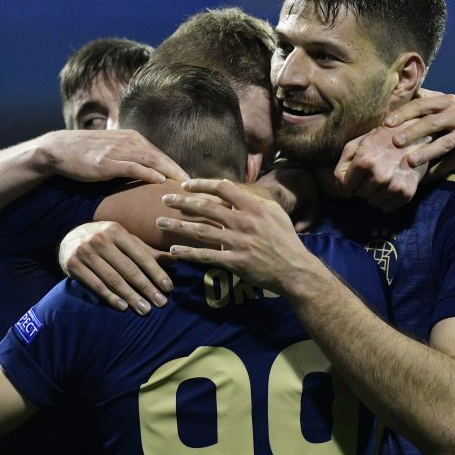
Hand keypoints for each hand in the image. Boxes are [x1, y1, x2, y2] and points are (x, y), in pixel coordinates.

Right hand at [39, 129, 189, 184]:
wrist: (59, 150)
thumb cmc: (86, 155)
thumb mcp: (113, 152)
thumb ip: (131, 160)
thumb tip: (148, 177)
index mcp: (134, 139)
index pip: (162, 155)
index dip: (179, 169)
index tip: (194, 183)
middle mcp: (130, 141)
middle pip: (163, 158)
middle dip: (181, 173)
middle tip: (198, 187)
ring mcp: (119, 150)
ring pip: (152, 161)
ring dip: (171, 174)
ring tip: (186, 188)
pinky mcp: (108, 162)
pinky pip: (133, 167)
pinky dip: (148, 173)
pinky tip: (160, 182)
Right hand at [58, 221, 173, 315]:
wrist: (69, 239)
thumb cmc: (105, 241)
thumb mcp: (124, 241)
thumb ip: (147, 251)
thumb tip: (174, 259)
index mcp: (116, 231)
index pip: (140, 255)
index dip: (156, 272)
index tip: (168, 288)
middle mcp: (100, 239)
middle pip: (128, 268)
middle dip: (146, 287)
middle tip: (161, 303)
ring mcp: (84, 252)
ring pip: (112, 279)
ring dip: (131, 296)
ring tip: (145, 309)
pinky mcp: (72, 264)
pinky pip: (95, 284)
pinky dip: (110, 297)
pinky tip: (123, 307)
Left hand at [157, 179, 321, 293]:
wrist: (295, 269)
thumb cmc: (286, 240)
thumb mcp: (275, 213)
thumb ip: (254, 201)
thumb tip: (235, 191)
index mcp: (254, 207)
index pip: (222, 188)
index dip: (201, 184)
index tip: (185, 185)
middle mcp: (244, 222)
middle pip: (206, 207)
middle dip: (181, 202)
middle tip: (164, 199)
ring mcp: (238, 242)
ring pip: (201, 231)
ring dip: (177, 225)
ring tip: (160, 221)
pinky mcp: (235, 262)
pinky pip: (206, 256)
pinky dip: (188, 253)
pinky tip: (173, 250)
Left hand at [334, 125, 429, 211]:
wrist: (416, 137)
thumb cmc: (383, 139)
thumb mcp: (358, 143)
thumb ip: (343, 162)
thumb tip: (340, 182)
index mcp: (365, 161)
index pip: (347, 186)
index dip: (351, 180)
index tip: (358, 173)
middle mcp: (380, 175)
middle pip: (360, 195)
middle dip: (363, 186)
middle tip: (373, 174)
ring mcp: (394, 185)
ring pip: (373, 203)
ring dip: (375, 194)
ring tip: (383, 178)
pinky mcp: (407, 192)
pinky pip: (387, 208)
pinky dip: (386, 200)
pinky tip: (391, 185)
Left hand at [383, 90, 454, 177]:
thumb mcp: (446, 107)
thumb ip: (425, 102)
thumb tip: (394, 98)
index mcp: (447, 101)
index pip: (422, 104)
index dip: (404, 113)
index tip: (386, 124)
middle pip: (433, 122)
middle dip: (413, 132)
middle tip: (395, 142)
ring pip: (446, 143)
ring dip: (427, 153)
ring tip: (410, 162)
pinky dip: (441, 170)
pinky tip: (426, 178)